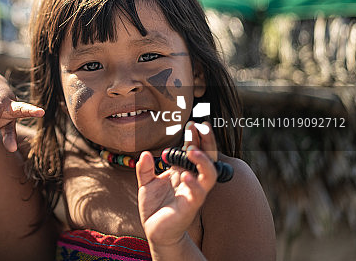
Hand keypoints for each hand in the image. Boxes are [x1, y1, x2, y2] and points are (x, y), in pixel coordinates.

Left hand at [136, 123, 216, 256]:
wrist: (155, 231)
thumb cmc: (154, 207)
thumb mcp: (145, 183)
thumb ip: (145, 168)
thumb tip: (145, 153)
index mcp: (182, 171)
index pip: (192, 150)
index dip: (194, 137)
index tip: (192, 123)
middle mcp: (191, 179)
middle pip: (207, 157)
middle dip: (207, 141)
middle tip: (202, 126)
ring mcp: (193, 192)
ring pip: (210, 174)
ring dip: (204, 160)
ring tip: (192, 150)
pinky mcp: (191, 206)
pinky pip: (199, 193)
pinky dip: (193, 183)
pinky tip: (185, 176)